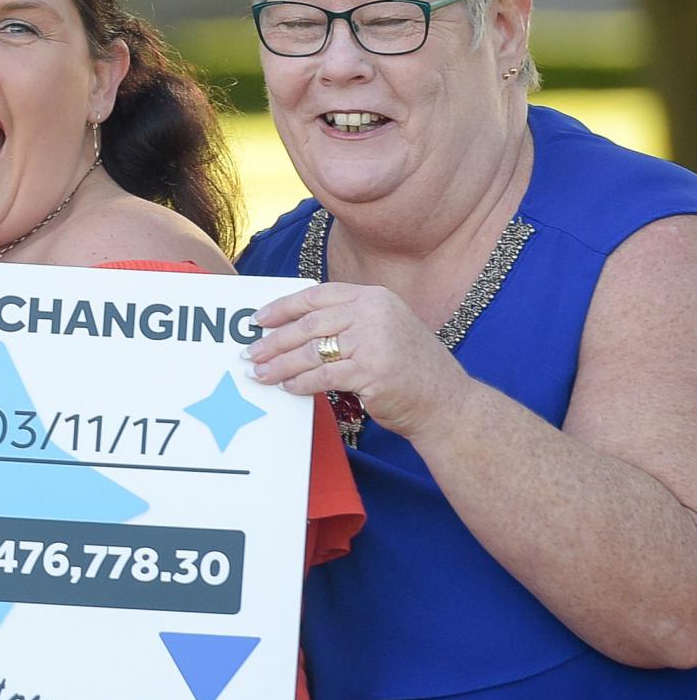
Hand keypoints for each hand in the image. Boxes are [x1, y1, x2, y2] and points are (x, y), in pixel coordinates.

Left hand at [247, 281, 468, 438]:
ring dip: (280, 364)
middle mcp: (375, 313)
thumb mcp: (383, 331)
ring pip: (311, 351)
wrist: (448, 403)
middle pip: (309, 324)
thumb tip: (291, 328)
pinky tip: (288, 388)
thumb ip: (347, 322)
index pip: (318, 296)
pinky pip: (323, 376)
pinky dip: (301, 383)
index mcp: (375, 297)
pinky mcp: (372, 371)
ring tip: (259, 374)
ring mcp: (375, 341)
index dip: (283, 307)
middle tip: (250, 352)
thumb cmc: (409, 370)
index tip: (258, 319)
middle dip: (274, 340)